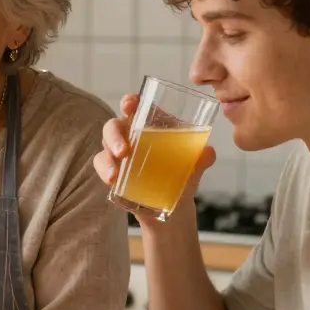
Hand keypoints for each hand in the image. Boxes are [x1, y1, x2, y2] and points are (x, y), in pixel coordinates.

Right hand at [91, 94, 216, 225]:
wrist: (175, 207)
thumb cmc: (184, 176)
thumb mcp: (195, 165)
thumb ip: (202, 157)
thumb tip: (207, 152)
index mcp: (151, 125)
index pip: (137, 106)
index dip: (130, 102)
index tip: (130, 105)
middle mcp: (132, 135)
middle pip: (114, 125)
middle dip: (114, 134)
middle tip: (124, 151)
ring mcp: (119, 153)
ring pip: (105, 145)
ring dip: (108, 156)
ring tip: (115, 174)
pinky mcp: (113, 171)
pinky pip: (101, 165)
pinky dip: (104, 171)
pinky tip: (112, 180)